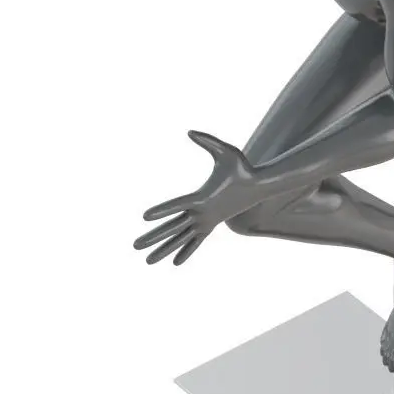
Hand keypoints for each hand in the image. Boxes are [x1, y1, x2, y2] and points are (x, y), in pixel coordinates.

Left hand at [134, 131, 258, 264]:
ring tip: (147, 261)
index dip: (161, 210)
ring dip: (164, 250)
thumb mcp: (227, 151)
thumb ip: (207, 141)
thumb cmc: (242, 167)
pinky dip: (185, 251)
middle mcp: (202, 213)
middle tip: (134, 246)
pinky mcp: (212, 224)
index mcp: (202, 197)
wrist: (259, 187)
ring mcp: (207, 221)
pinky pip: (196, 241)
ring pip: (182, 238)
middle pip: (174, 227)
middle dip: (153, 237)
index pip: (177, 205)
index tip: (144, 217)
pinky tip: (174, 262)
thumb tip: (189, 131)